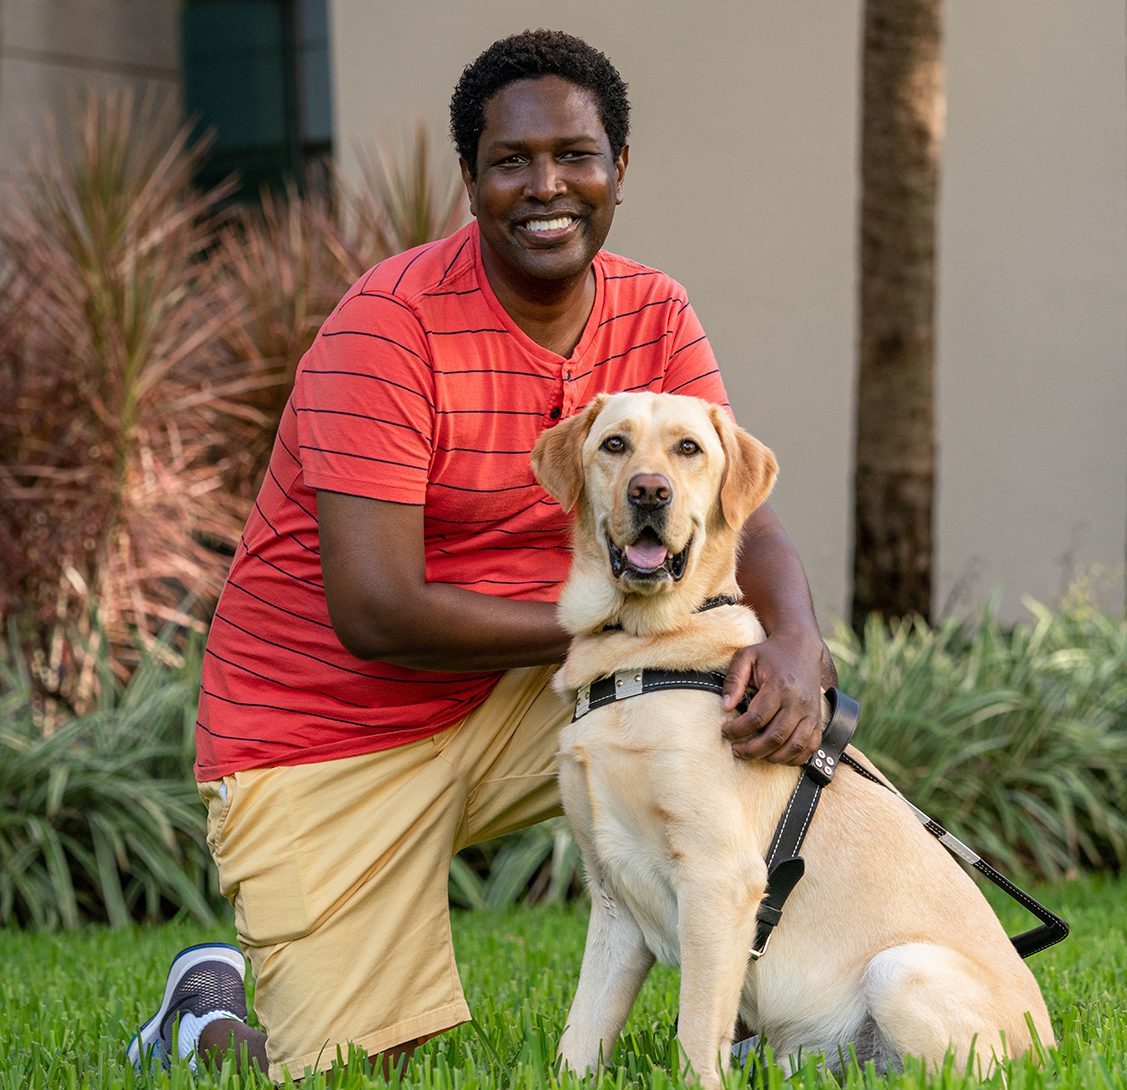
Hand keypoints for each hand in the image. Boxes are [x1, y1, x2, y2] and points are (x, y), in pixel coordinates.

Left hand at [721, 628, 836, 764]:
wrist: (801, 647)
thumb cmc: (769, 653)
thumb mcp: (745, 657)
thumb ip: (733, 680)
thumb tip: (725, 707)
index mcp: (779, 686)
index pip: (756, 718)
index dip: (737, 730)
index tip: (725, 730)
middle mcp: (798, 702)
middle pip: (775, 737)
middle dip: (751, 749)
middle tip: (736, 749)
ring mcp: (811, 712)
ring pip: (794, 747)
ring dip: (771, 757)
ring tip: (753, 754)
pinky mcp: (818, 719)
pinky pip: (810, 747)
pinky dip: (794, 758)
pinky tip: (777, 756)